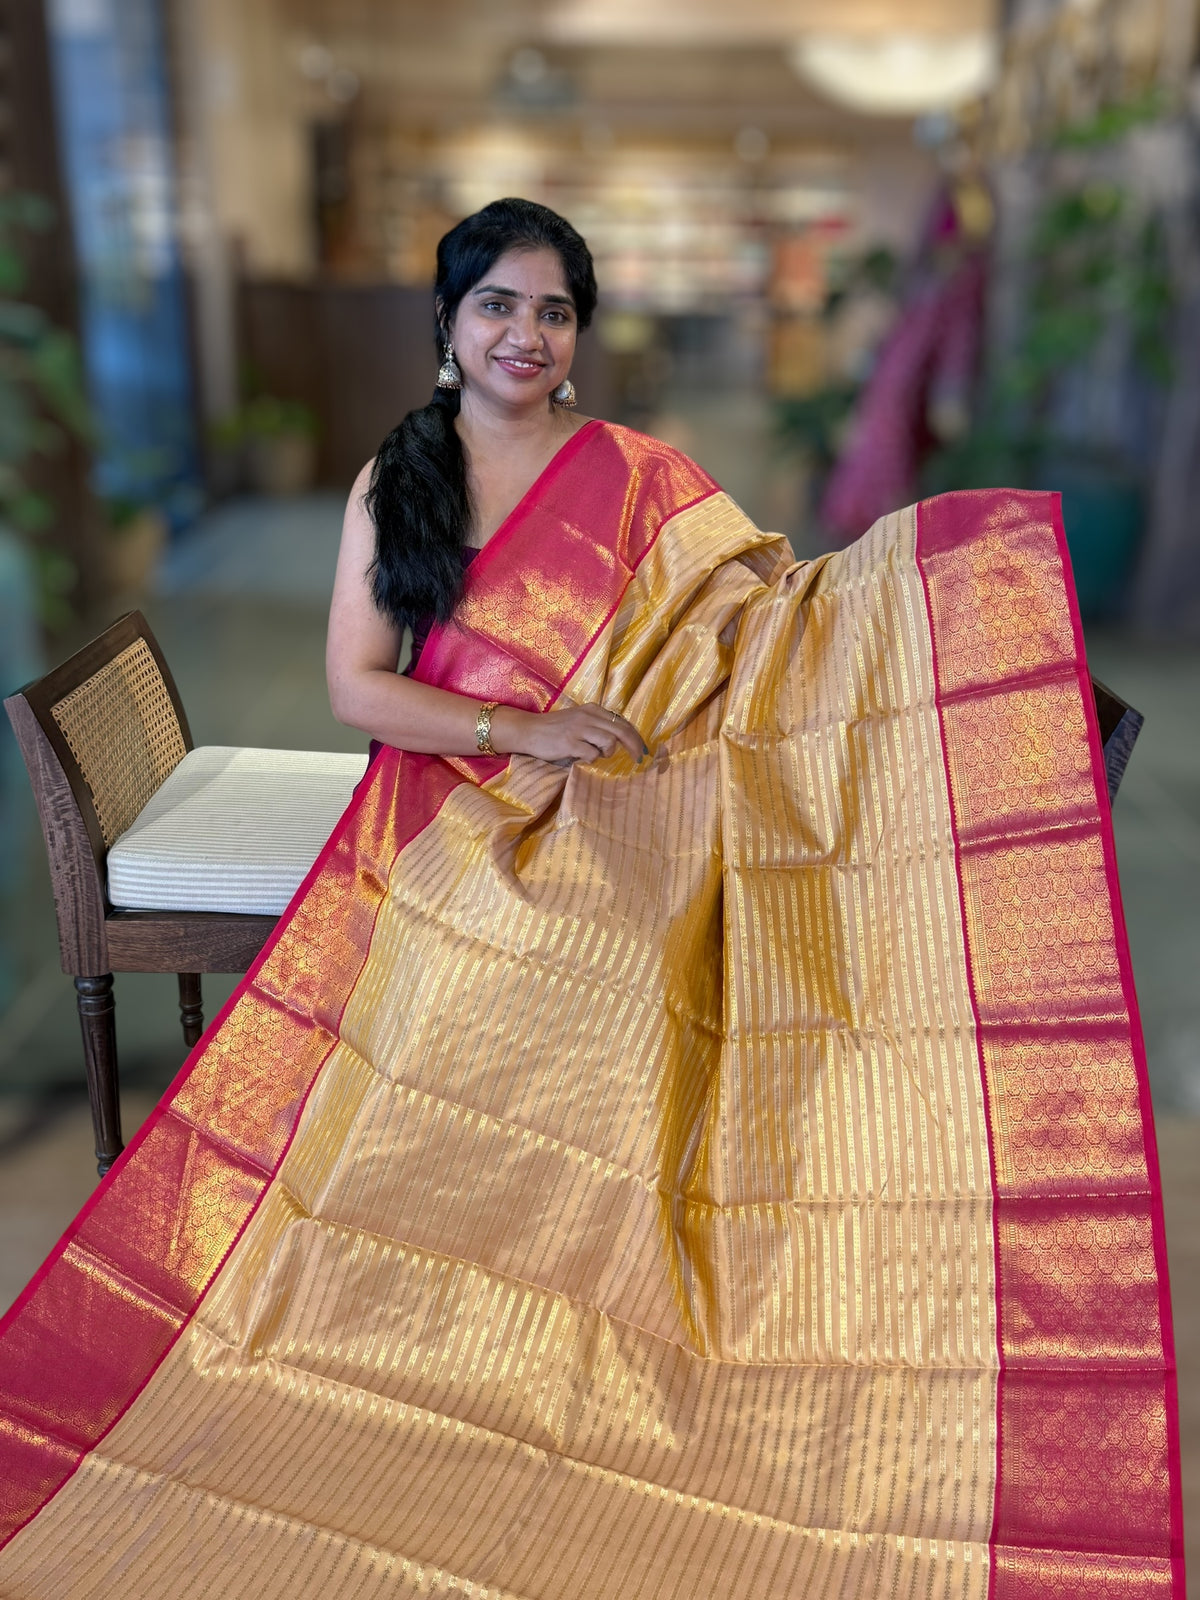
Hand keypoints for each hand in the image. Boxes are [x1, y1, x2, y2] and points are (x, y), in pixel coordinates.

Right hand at [497, 703, 646, 764]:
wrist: (529, 730)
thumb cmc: (554, 728)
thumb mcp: (579, 719)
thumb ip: (597, 725)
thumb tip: (620, 740)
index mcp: (593, 710)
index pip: (622, 722)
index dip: (636, 737)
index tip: (642, 750)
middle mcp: (588, 717)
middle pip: (622, 731)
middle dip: (635, 747)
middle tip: (639, 759)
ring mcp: (579, 729)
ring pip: (609, 742)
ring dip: (608, 753)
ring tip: (598, 755)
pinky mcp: (570, 743)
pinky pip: (592, 754)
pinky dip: (592, 759)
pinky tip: (583, 758)